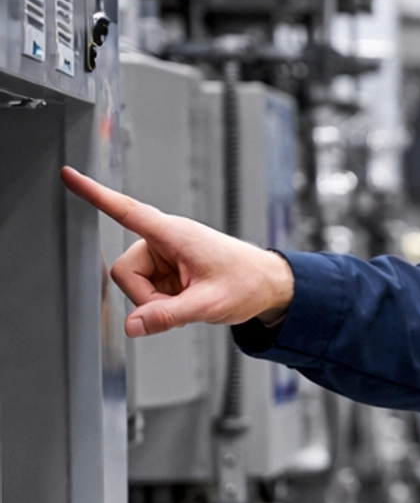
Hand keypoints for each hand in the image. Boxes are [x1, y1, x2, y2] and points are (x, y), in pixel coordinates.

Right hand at [61, 166, 294, 337]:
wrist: (268, 285)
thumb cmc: (246, 283)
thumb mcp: (208, 304)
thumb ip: (168, 316)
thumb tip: (132, 326)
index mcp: (173, 234)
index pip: (126, 211)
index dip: (95, 195)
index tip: (69, 176)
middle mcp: (164, 239)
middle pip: (125, 272)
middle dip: (145, 297)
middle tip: (179, 305)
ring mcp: (164, 255)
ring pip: (134, 285)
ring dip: (156, 301)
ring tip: (189, 301)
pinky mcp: (166, 268)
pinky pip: (147, 291)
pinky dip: (162, 302)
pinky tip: (186, 300)